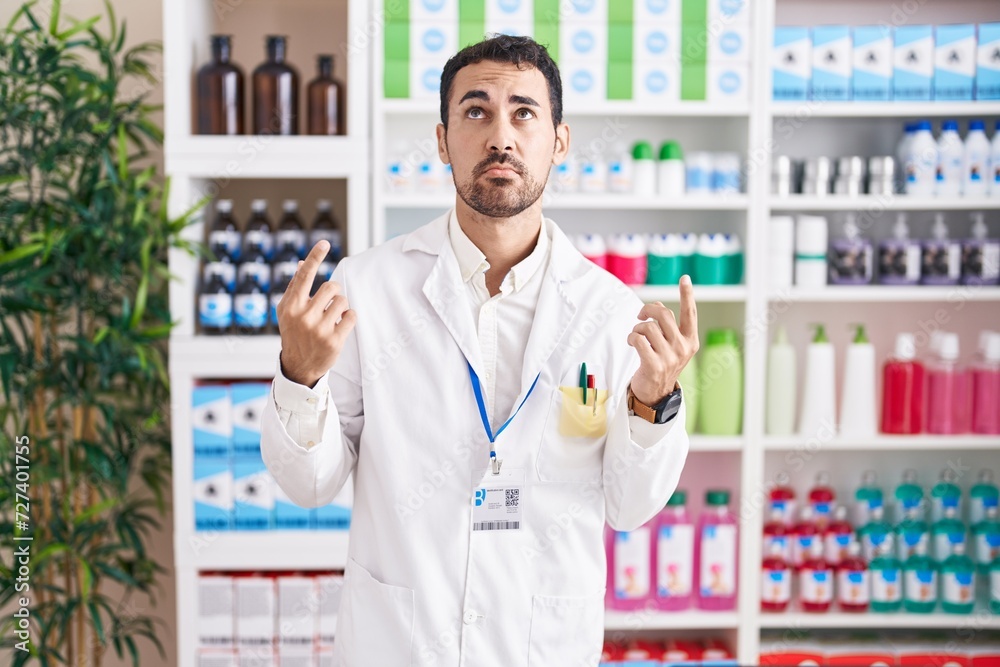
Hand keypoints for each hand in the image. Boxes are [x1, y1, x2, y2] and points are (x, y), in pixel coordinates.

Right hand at [275, 240, 356, 387]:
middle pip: (332, 287)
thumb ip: (295, 287)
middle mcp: (304, 316)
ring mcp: (319, 329)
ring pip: (343, 301)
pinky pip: (352, 316)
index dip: (315, 257)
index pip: (304, 276)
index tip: (324, 243)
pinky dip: (349, 317)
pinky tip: (340, 325)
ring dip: (342, 306)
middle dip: (334, 292)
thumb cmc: (294, 333)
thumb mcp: (288, 311)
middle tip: (329, 303)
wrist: (299, 366)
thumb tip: (303, 263)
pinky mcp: (334, 340)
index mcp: (291, 306)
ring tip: (333, 317)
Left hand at [627, 275, 698, 405]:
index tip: (685, 278)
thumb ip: (666, 325)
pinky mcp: (654, 366)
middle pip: (664, 314)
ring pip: (648, 327)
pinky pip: (638, 340)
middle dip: (648, 310)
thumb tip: (655, 304)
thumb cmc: (661, 362)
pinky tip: (631, 343)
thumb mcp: (671, 344)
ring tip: (636, 336)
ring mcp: (670, 358)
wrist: (656, 393)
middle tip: (640, 315)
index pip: (690, 313)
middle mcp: (683, 348)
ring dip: (637, 329)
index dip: (687, 294)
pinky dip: (631, 338)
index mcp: (691, 341)